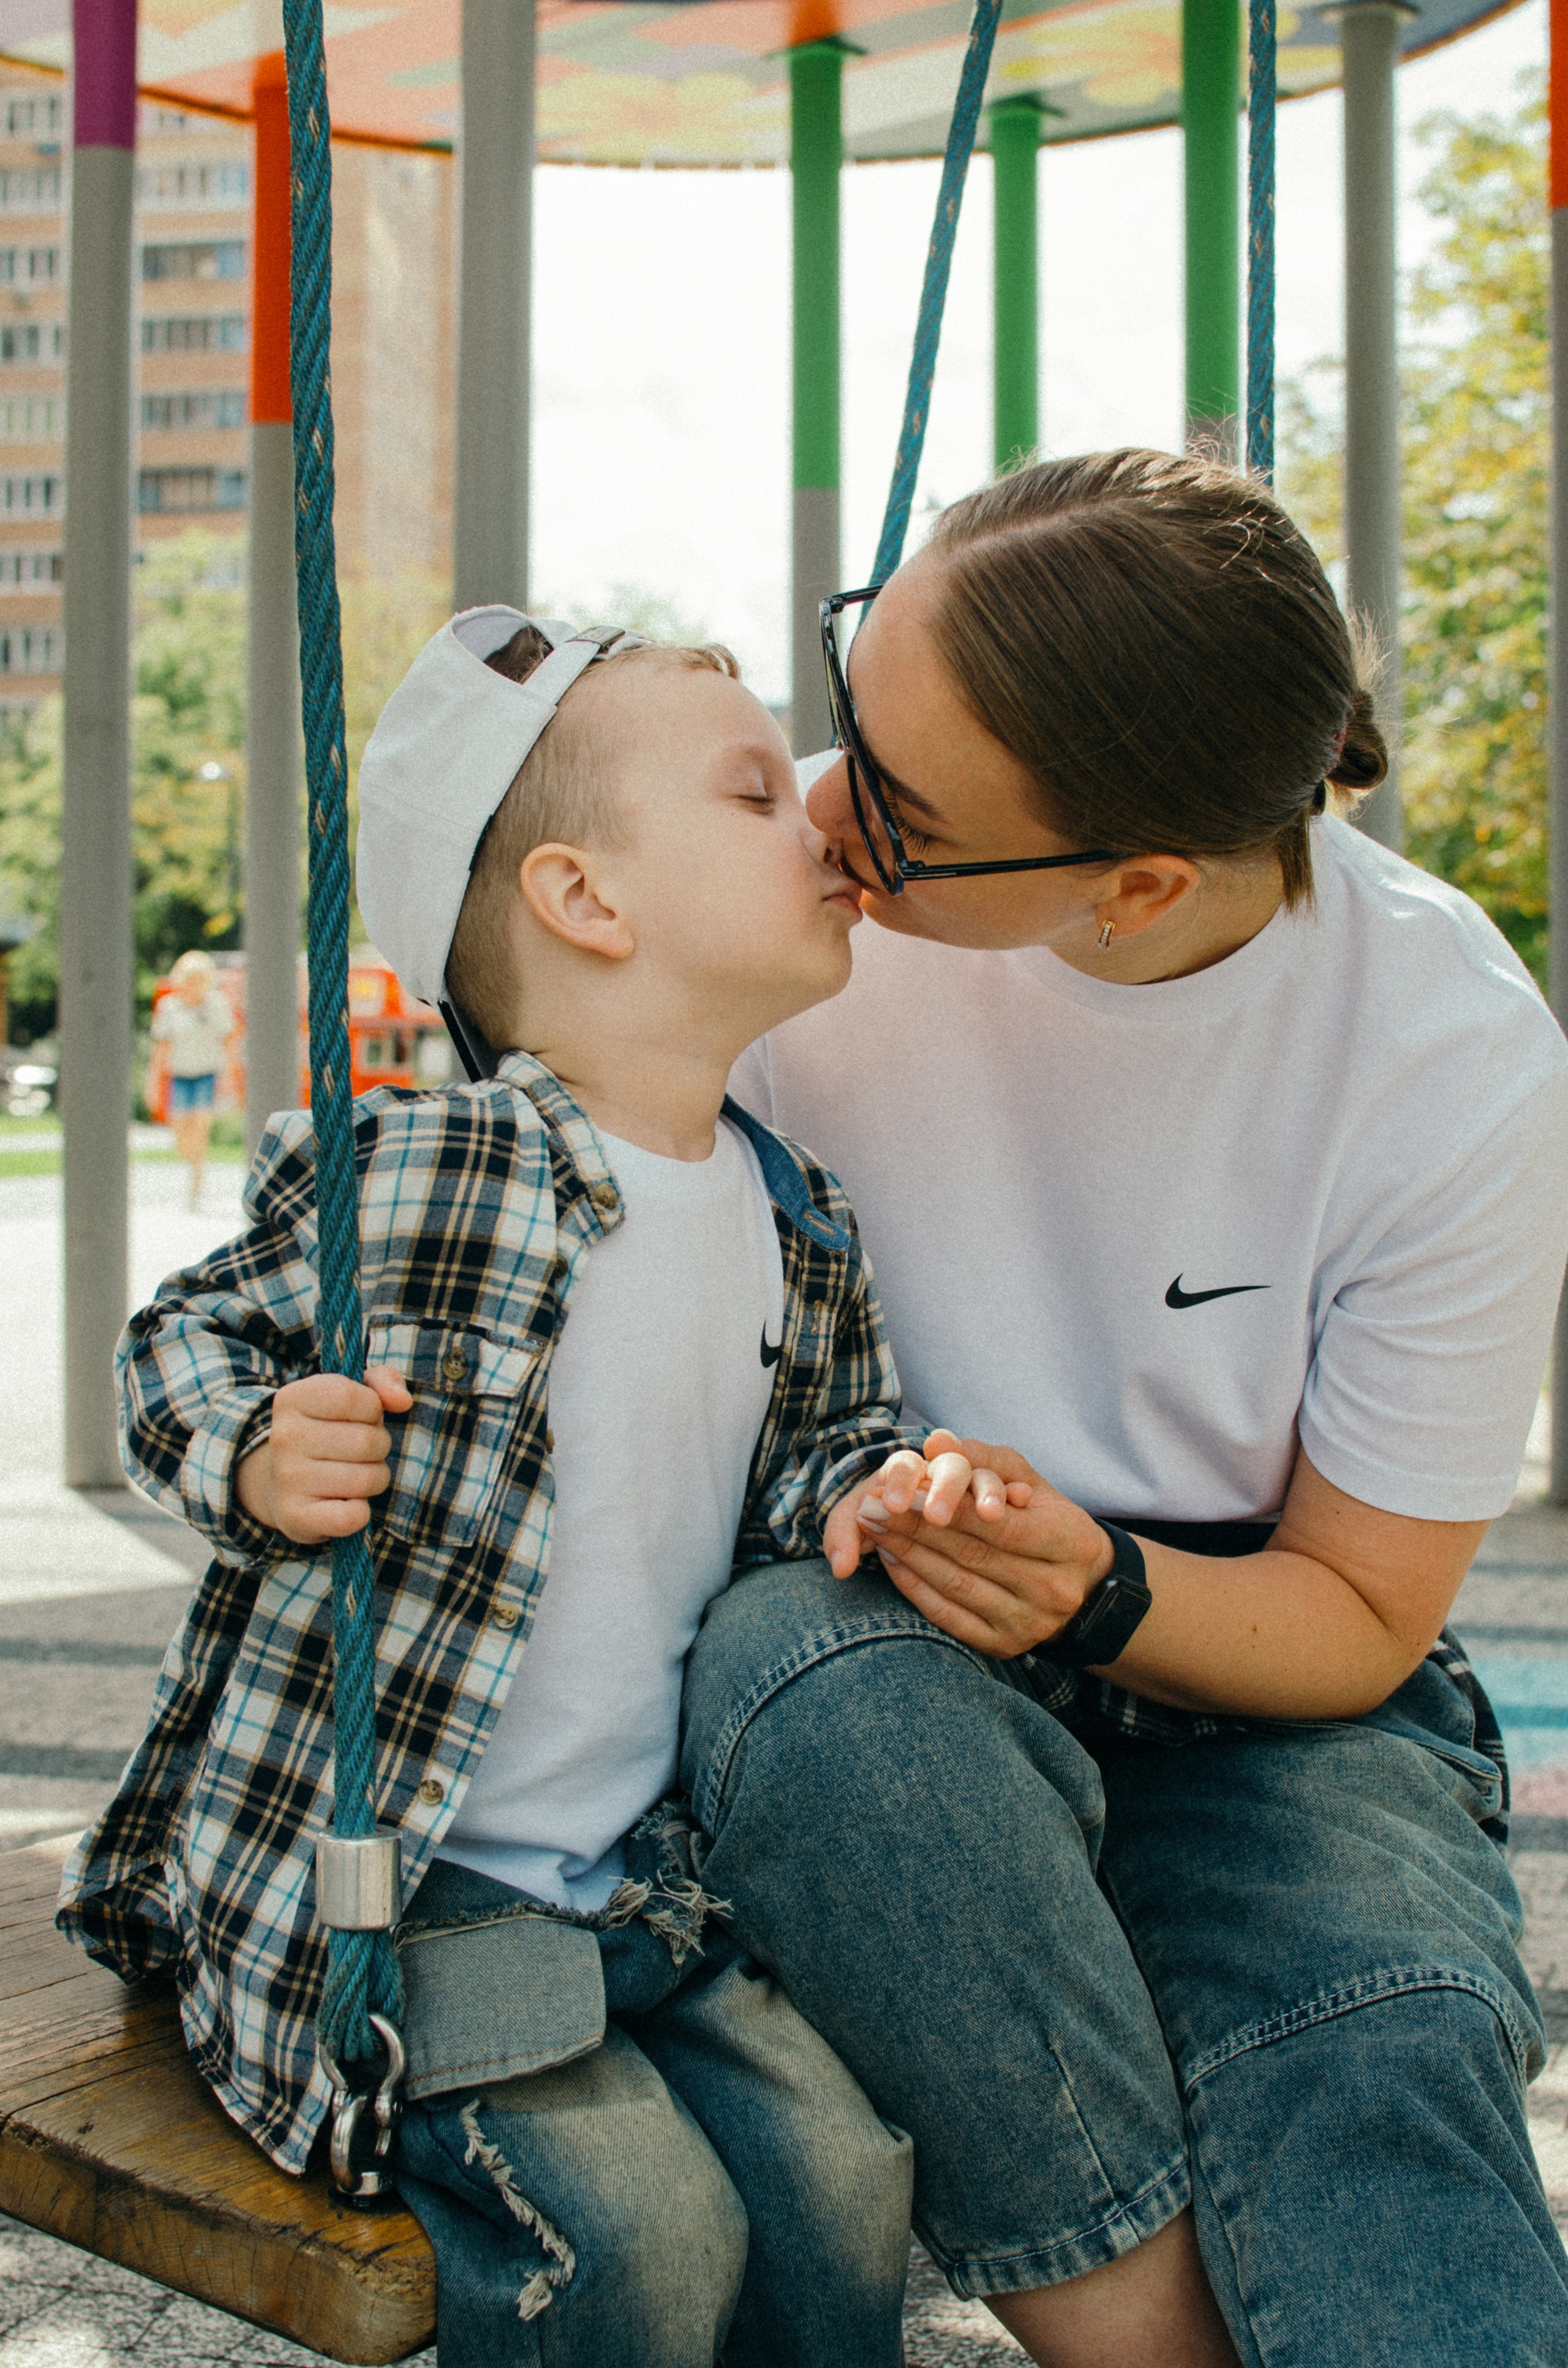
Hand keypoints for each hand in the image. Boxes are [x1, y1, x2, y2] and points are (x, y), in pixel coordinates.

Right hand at [236, 1366, 412, 1544]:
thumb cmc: (328, 1431)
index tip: (360, 1418)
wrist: (281, 1484)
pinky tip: (345, 1502)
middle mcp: (284, 1437)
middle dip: (378, 1447)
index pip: (354, 1397)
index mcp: (293, 1398)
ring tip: (352, 1475)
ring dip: (373, 1478)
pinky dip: (360, 1512)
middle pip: (367, 1441)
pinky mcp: (295, 1516)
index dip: (372, 1409)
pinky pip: (353, 1516)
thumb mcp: (351, 1394)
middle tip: (358, 1452)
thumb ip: (382, 1381)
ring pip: (367, 1479)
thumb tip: (403, 1401)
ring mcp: (287, 1478)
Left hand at [865, 1434, 1115, 1657]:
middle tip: (871, 1505)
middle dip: (914, 1528)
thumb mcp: (1029, 1481)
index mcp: (1071, 1543)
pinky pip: (949, 1617)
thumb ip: (985, 1459)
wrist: (1083, 1587)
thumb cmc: (1048, 1521)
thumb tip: (936, 1441)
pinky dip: (914, 1588)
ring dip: (907, 1555)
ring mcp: (1031, 1623)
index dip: (948, 1507)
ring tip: (873, 1528)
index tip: (904, 1489)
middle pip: (972, 1555)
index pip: (999, 1525)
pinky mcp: (1005, 1646)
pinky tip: (891, 1561)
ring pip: (956, 1586)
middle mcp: (1055, 1591)